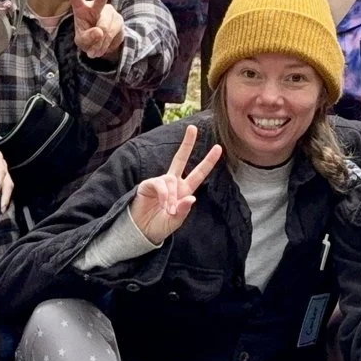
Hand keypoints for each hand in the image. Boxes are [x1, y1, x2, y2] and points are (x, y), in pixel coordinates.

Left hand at [59, 0, 126, 60]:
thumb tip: (100, 31)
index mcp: (81, 8)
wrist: (104, 44)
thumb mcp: (82, 42)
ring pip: (105, 27)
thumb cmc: (88, 38)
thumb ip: (87, 38)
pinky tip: (103, 46)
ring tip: (96, 49)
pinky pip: (112, 35)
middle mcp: (97, 6)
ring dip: (100, 42)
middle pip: (100, 0)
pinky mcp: (119, 20)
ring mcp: (110, 12)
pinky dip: (106, 45)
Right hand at [129, 126, 222, 244]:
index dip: (208, 161)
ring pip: (171, 180)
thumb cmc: (160, 226)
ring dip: (172, 196)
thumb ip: (183, 211)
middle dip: (187, 143)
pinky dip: (164, 194)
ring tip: (169, 210)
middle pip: (180, 158)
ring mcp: (161, 183)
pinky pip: (159, 184)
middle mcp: (173, 183)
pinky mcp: (148, 185)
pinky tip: (163, 204)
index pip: (199, 173)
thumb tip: (191, 198)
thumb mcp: (175, 222)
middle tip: (192, 128)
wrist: (141, 231)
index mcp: (184, 191)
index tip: (219, 148)